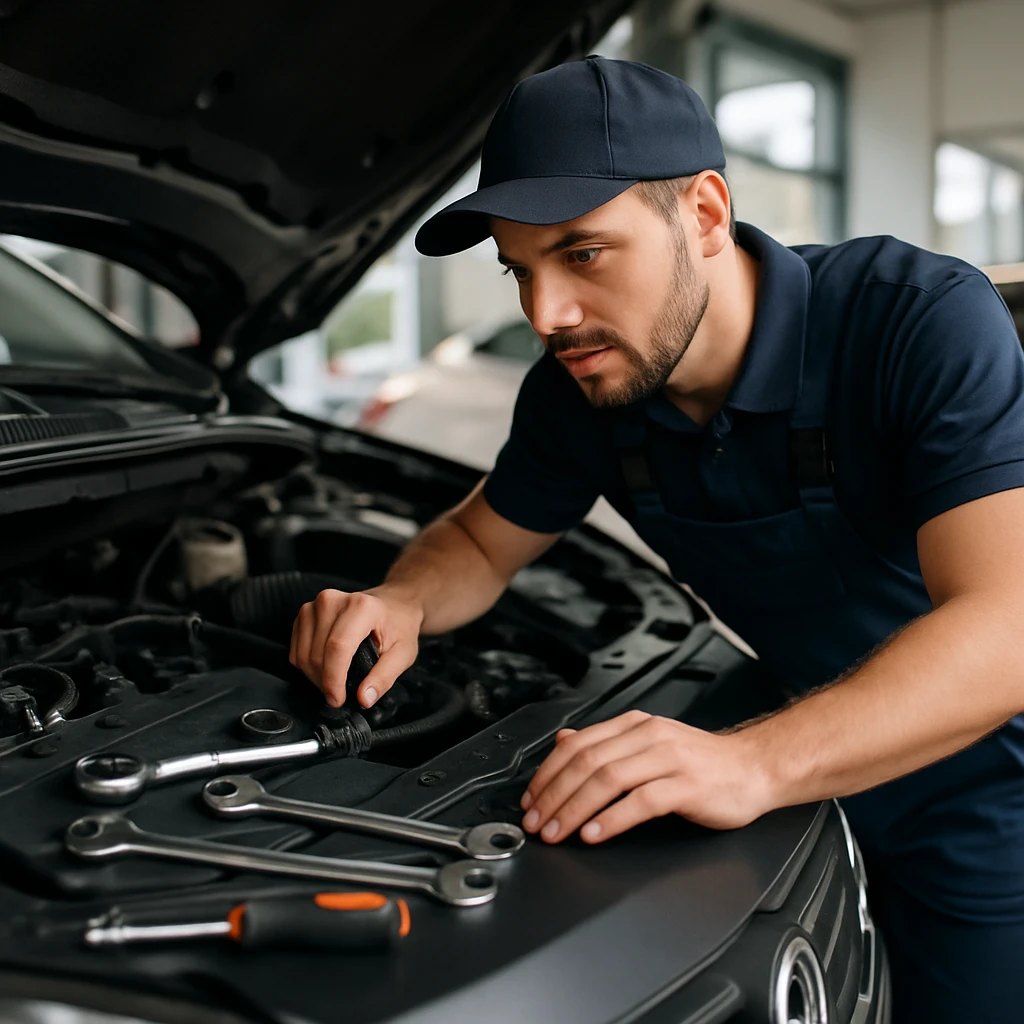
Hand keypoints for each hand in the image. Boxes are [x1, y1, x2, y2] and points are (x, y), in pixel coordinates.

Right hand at [289, 586, 423, 708]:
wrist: (392, 603)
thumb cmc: (399, 626)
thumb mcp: (403, 653)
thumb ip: (384, 677)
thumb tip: (364, 699)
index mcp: (361, 607)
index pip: (337, 647)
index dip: (333, 679)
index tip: (337, 699)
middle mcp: (333, 601)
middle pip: (317, 654)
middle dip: (326, 683)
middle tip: (341, 693)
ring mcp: (315, 605)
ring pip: (303, 654)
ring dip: (315, 677)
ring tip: (335, 681)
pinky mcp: (305, 613)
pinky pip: (296, 650)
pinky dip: (307, 666)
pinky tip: (325, 668)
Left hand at [519, 711, 772, 843]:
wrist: (755, 768)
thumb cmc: (702, 763)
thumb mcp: (648, 743)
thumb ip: (606, 743)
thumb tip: (562, 741)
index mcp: (634, 725)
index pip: (577, 744)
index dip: (547, 773)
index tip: (531, 800)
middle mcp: (648, 736)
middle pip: (587, 761)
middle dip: (554, 795)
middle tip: (536, 822)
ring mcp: (669, 758)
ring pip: (608, 779)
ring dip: (575, 809)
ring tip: (557, 832)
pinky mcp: (687, 786)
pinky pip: (641, 801)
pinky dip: (612, 819)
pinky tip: (594, 833)